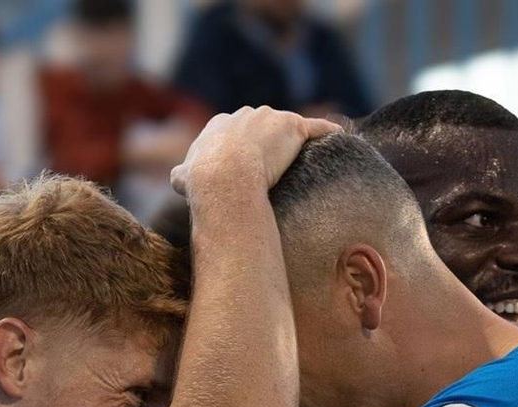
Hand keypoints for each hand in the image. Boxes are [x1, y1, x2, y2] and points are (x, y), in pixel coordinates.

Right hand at [170, 106, 341, 195]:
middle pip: (262, 124)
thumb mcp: (184, 177)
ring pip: (287, 125)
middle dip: (268, 139)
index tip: (247, 161)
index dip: (241, 146)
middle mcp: (245, 114)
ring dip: (296, 137)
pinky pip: (316, 128)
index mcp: (220, 124)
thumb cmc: (203, 180)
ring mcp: (271, 118)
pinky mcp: (294, 128)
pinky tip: (339, 136)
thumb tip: (178, 179)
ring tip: (308, 152)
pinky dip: (328, 131)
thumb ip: (182, 174)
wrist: (223, 176)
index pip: (234, 130)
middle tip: (275, 162)